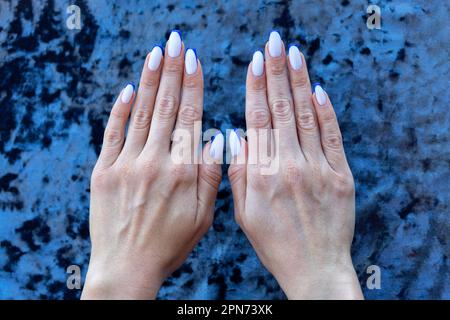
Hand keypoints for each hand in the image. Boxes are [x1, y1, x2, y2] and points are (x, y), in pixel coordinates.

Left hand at [81, 31, 222, 298]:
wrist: (126, 268)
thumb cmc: (168, 244)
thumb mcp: (202, 216)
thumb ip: (210, 175)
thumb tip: (219, 137)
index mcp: (183, 172)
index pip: (191, 118)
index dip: (193, 86)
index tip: (194, 60)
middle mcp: (156, 162)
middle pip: (166, 108)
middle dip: (172, 71)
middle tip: (176, 42)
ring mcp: (127, 165)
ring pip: (142, 114)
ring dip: (150, 81)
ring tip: (156, 53)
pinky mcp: (103, 172)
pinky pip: (112, 133)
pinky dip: (121, 109)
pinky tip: (129, 88)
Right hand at [228, 32, 362, 298]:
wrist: (315, 268)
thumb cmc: (275, 243)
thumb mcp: (245, 214)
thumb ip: (239, 173)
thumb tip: (238, 136)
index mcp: (263, 174)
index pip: (258, 120)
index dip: (255, 88)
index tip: (254, 62)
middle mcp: (290, 165)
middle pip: (281, 110)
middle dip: (277, 72)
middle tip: (274, 44)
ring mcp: (318, 168)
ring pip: (306, 116)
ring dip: (299, 83)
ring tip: (294, 54)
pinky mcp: (341, 175)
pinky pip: (332, 137)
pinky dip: (325, 112)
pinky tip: (318, 90)